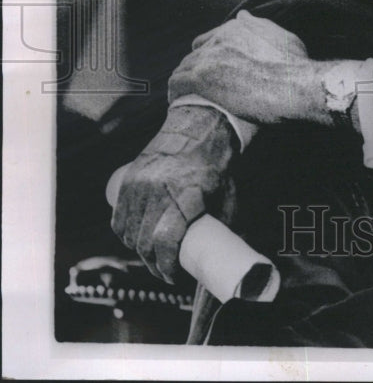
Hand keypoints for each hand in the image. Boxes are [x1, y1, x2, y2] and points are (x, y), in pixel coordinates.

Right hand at [110, 105, 236, 283]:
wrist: (202, 124)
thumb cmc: (219, 161)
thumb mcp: (227, 194)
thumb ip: (220, 224)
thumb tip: (223, 255)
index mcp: (185, 195)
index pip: (165, 242)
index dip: (165, 266)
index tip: (171, 276)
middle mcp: (158, 189)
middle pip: (144, 241)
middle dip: (152, 262)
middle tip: (163, 270)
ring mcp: (140, 182)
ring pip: (128, 230)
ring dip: (137, 248)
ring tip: (151, 255)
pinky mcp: (129, 177)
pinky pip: (118, 214)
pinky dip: (123, 231)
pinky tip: (133, 239)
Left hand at [168, 11, 327, 125]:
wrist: (295, 87)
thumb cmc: (295, 66)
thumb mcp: (283, 37)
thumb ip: (260, 26)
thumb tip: (243, 15)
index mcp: (237, 28)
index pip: (211, 39)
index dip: (210, 55)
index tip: (213, 69)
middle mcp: (220, 38)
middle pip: (195, 53)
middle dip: (196, 67)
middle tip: (200, 85)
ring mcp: (209, 58)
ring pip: (184, 67)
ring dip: (184, 80)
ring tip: (187, 96)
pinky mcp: (201, 79)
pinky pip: (177, 82)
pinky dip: (175, 91)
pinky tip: (177, 101)